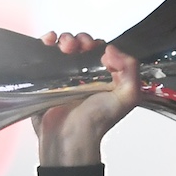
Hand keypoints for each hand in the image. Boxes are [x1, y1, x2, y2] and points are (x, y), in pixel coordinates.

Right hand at [33, 32, 138, 165]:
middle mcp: (83, 74)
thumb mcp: (127, 96)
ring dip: (64, 39)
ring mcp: (63, 75)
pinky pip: (44, 53)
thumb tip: (111, 50)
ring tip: (64, 47)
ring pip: (62, 46)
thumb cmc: (97, 121)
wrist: (70, 136)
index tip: (95, 49)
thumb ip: (131, 69)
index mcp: (103, 76)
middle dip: (80, 40)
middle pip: (80, 45)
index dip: (97, 44)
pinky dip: (46, 41)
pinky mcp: (45, 78)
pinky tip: (48, 41)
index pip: (100, 49)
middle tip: (78, 47)